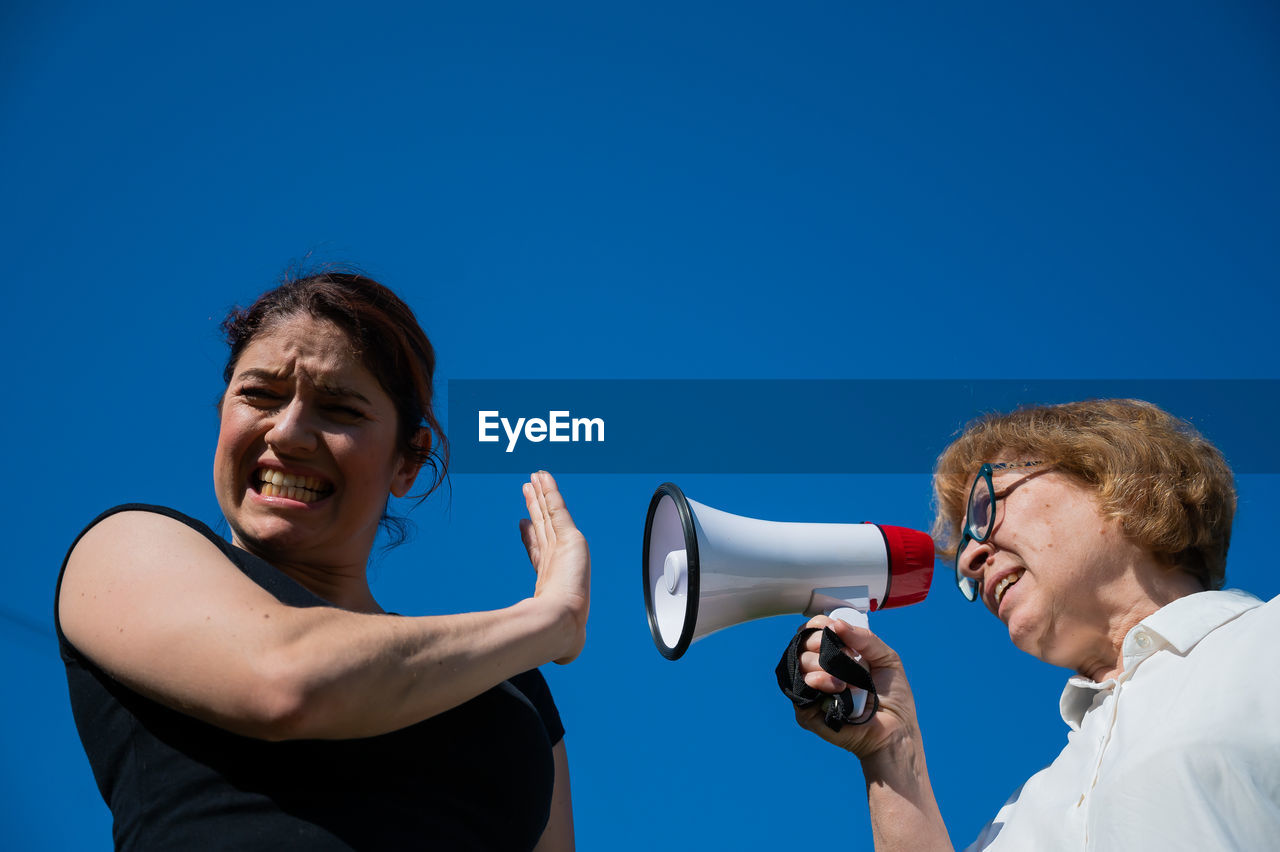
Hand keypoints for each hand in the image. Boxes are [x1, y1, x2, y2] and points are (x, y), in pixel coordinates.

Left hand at [520, 471, 590, 663]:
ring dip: (542, 494)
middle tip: (529, 489)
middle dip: (537, 508)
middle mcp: (560, 559)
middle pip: (545, 526)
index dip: (531, 536)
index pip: (539, 550)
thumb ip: (527, 635)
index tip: (522, 523)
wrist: (560, 624)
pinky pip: (556, 507)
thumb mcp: (535, 629)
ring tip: (534, 476)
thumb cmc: (552, 631)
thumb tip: (522, 655)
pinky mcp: (571, 537)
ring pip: (550, 513)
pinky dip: (550, 491)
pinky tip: (542, 477)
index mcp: (552, 578)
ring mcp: (567, 546)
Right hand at [793, 615, 921, 759]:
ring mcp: (811, 690)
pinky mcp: (806, 711)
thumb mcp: (886, 658)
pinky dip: (817, 683)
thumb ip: (865, 638)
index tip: (834, 629)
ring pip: (799, 664)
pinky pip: (799, 690)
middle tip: (846, 657)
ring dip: (822, 665)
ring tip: (844, 681)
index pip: (813, 631)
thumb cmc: (893, 697)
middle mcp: (819, 669)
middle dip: (823, 645)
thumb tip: (836, 623)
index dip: (819, 626)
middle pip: (803, 644)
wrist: (894, 731)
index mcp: (835, 654)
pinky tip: (835, 689)